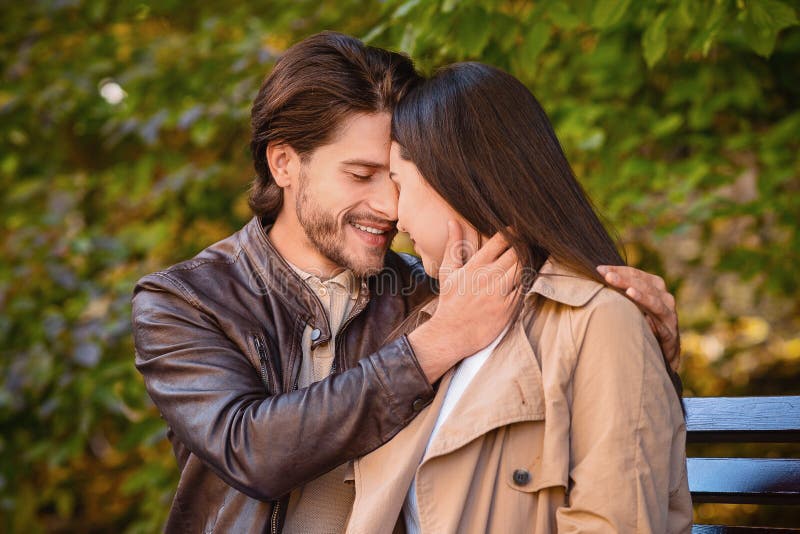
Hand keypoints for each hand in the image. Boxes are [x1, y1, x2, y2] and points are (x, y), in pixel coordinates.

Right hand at [409, 221, 520, 382]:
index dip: (512, 232)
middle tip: (529, 240)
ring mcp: (502, 293)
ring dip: (529, 260)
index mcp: (476, 266)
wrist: (451, 334)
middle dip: (524, 244)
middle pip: (517, 252)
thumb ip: (453, 245)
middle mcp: (490, 277)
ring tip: (531, 255)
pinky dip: (528, 279)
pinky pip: (525, 288)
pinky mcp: (510, 308)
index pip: (501, 240)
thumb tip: (452, 221)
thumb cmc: (450, 301)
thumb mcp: (447, 271)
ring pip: (524, 269)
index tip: (516, 229)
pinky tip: (527, 275)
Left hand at [596, 265, 680, 370]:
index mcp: (655, 289)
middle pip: (642, 282)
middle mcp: (664, 298)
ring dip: (630, 286)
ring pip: (650, 294)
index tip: (598, 269)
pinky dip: (645, 302)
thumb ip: (619, 298)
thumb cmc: (644, 331)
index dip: (617, 270)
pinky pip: (658, 313)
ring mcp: (669, 313)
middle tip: (603, 273)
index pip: (635, 274)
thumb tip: (592, 284)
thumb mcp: (632, 312)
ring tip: (613, 280)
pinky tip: (631, 295)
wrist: (665, 359)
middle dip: (621, 276)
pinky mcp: (670, 330)